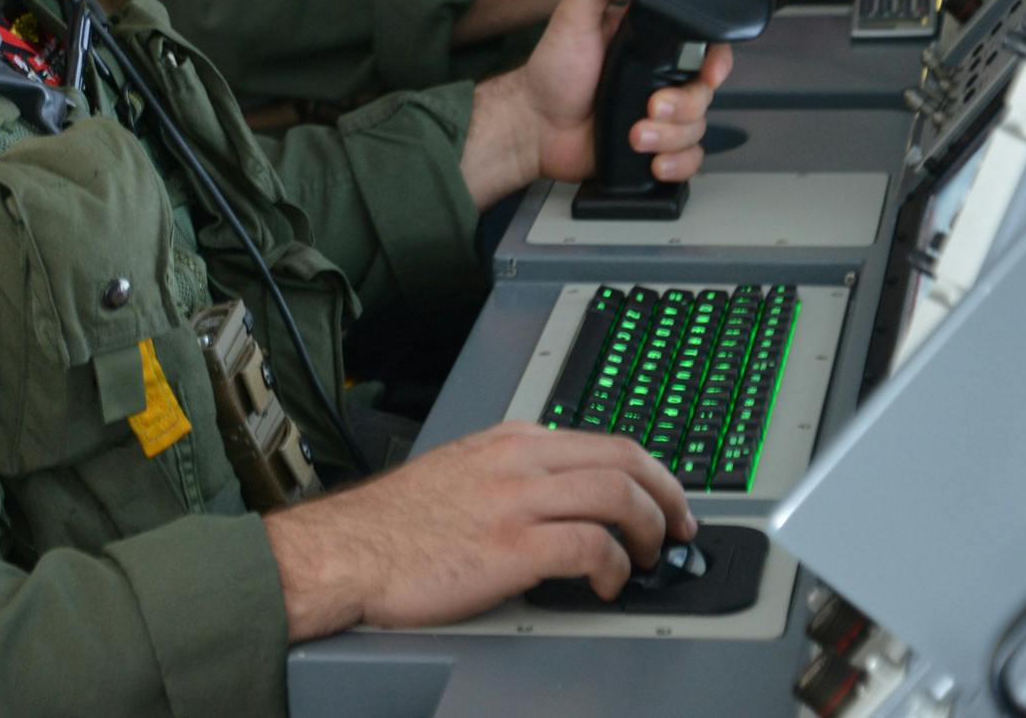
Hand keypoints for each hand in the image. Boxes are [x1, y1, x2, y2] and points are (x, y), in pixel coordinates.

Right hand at [263, 421, 696, 637]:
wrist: (345, 551)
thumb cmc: (392, 524)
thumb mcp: (458, 473)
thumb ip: (508, 475)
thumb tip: (556, 499)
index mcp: (508, 441)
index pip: (601, 439)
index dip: (648, 471)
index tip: (663, 498)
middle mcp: (518, 461)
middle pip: (624, 457)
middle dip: (668, 494)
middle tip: (679, 528)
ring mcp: (515, 502)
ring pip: (618, 495)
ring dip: (649, 530)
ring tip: (648, 559)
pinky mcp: (511, 548)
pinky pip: (591, 548)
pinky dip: (614, 568)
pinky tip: (607, 585)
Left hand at [460, 0, 729, 203]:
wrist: (533, 126)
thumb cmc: (551, 72)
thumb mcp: (573, 17)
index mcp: (652, 48)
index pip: (706, 50)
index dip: (717, 63)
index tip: (708, 73)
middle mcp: (660, 81)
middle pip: (705, 94)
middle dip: (683, 105)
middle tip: (651, 107)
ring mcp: (658, 117)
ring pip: (697, 129)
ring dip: (670, 136)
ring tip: (635, 136)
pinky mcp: (653, 150)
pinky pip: (687, 161)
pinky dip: (676, 165)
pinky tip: (654, 161)